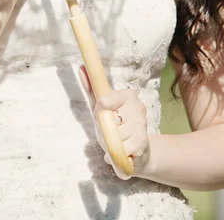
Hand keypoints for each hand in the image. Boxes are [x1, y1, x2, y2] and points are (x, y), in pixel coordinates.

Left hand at [78, 64, 149, 178]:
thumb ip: (91, 89)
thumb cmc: (116, 127)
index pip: (104, 101)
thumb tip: (81, 68)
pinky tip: (123, 151)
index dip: (99, 111)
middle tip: (111, 131)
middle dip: (104, 130)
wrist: (137, 152)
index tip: (103, 113)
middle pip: (107, 120)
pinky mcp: (142, 142)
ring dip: (109, 143)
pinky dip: (115, 154)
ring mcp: (141, 124)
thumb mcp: (100, 108)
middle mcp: (138, 107)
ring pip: (112, 136)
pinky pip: (118, 149)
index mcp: (128, 95)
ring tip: (117, 142)